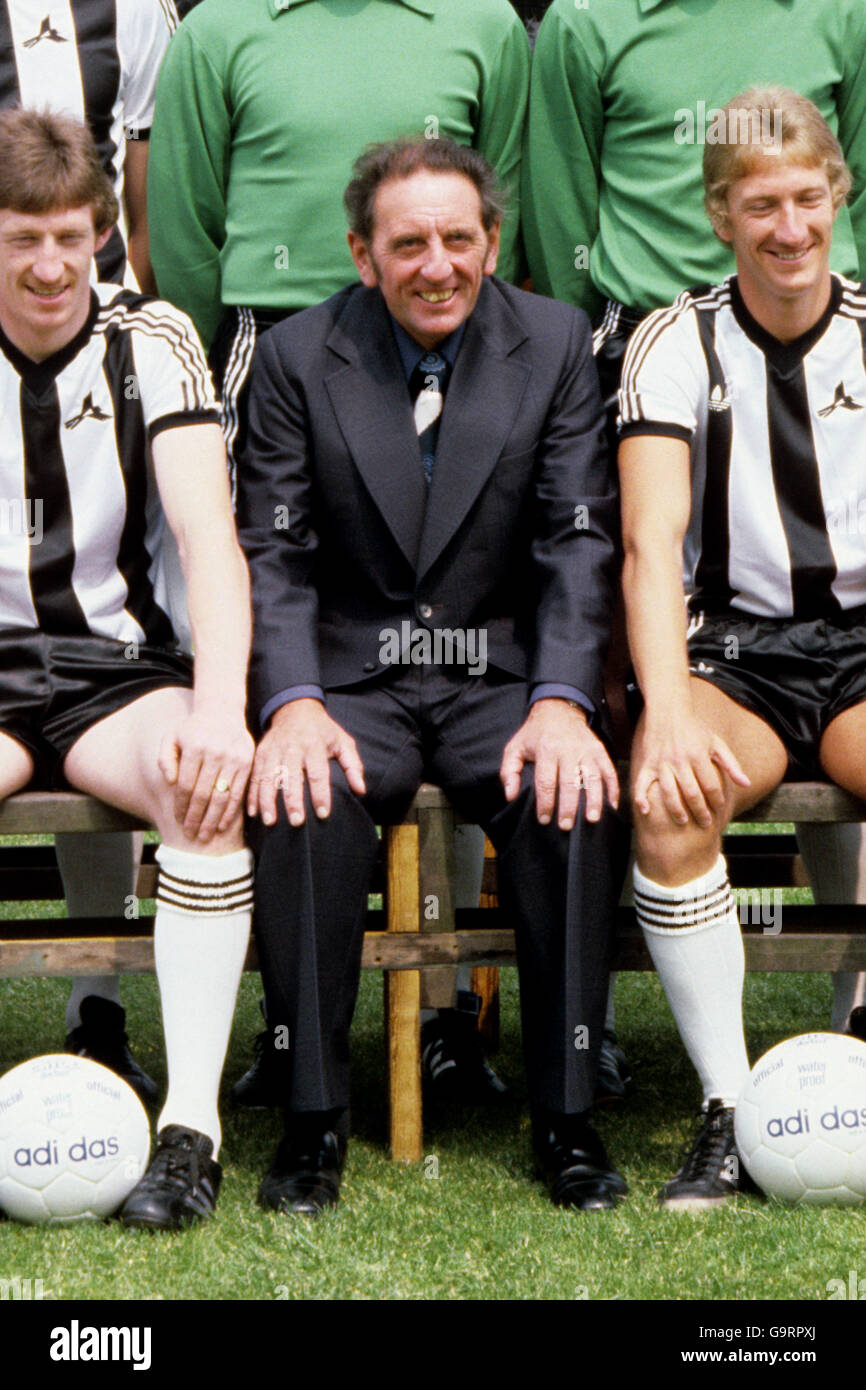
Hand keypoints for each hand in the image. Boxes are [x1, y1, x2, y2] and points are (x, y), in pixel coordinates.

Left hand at [158, 704, 253, 841]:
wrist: (222, 713)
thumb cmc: (193, 729)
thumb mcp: (172, 737)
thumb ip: (165, 759)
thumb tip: (170, 782)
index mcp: (195, 746)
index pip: (186, 784)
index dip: (181, 805)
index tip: (178, 820)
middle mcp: (216, 753)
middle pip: (203, 794)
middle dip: (196, 818)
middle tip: (190, 835)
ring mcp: (234, 759)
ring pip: (221, 797)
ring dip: (212, 820)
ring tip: (204, 836)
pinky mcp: (247, 764)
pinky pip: (238, 793)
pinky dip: (230, 812)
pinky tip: (222, 826)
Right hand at [246, 698, 365, 826]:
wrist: (295, 708)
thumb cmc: (323, 730)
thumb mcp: (342, 742)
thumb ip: (353, 766)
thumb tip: (361, 790)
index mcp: (314, 745)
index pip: (318, 773)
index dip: (321, 794)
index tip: (323, 814)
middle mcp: (292, 748)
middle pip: (291, 776)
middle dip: (292, 801)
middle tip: (296, 822)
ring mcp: (273, 750)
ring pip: (268, 777)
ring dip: (267, 801)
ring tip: (270, 822)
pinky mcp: (260, 753)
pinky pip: (254, 776)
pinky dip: (252, 795)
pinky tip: (253, 813)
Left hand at [499, 699, 618, 826]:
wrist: (558, 708)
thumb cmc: (535, 733)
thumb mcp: (515, 748)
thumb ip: (509, 772)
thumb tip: (510, 796)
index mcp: (546, 750)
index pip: (546, 781)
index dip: (545, 803)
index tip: (544, 819)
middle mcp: (568, 750)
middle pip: (570, 783)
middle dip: (569, 807)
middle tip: (566, 826)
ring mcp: (586, 750)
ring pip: (593, 778)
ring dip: (594, 800)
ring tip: (592, 820)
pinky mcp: (599, 750)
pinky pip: (609, 771)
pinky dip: (613, 789)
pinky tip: (612, 806)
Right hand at [634, 711, 749, 827]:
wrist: (668, 711)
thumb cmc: (694, 729)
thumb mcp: (716, 743)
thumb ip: (731, 764)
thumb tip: (746, 784)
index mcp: (698, 755)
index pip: (710, 785)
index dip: (716, 799)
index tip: (719, 808)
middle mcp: (679, 760)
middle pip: (691, 792)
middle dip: (700, 811)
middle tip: (706, 824)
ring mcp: (661, 763)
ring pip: (668, 792)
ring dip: (676, 809)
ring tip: (683, 821)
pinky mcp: (647, 764)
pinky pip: (642, 784)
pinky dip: (641, 798)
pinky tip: (646, 811)